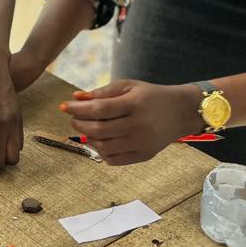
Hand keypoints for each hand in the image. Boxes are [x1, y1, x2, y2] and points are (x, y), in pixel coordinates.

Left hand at [60, 80, 201, 165]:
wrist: (181, 112)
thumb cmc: (150, 96)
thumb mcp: (128, 86)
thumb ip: (102, 92)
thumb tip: (76, 97)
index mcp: (135, 105)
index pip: (99, 109)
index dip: (78, 109)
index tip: (64, 106)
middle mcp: (139, 126)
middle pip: (99, 130)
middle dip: (79, 124)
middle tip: (74, 118)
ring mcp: (142, 143)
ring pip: (104, 147)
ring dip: (88, 138)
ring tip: (87, 128)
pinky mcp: (144, 156)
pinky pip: (114, 160)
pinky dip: (101, 151)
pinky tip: (100, 140)